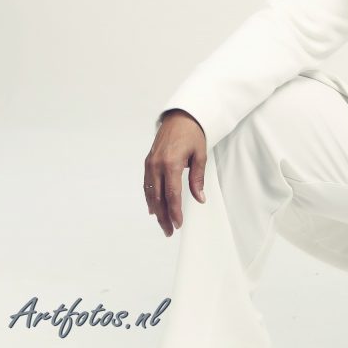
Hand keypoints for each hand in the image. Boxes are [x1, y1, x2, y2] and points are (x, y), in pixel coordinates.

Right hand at [144, 110, 207, 236]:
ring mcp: (150, 163)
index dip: (175, 211)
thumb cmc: (193, 134)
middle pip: (158, 197)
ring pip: (150, 193)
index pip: (172, 194)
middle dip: (164, 216)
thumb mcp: (200, 155)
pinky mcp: (147, 162)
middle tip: (169, 231)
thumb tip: (200, 198)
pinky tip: (153, 208)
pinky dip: (150, 198)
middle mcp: (157, 164)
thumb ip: (197, 178)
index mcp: (171, 163)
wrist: (180, 117)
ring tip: (162, 224)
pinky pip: (147, 184)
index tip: (178, 224)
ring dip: (156, 210)